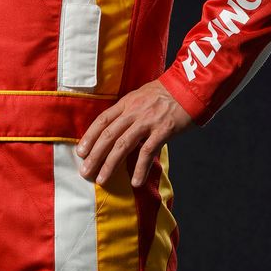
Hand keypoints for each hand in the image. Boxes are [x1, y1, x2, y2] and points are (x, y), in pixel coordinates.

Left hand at [76, 80, 195, 186]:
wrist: (190, 88)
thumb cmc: (167, 94)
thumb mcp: (142, 96)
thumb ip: (129, 111)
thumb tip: (117, 130)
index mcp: (127, 102)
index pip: (102, 120)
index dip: (89, 136)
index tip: (80, 152)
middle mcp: (134, 111)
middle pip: (108, 135)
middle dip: (94, 155)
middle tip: (85, 172)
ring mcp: (148, 121)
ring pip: (123, 145)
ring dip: (110, 164)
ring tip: (102, 179)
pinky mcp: (163, 130)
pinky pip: (147, 152)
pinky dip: (140, 169)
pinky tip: (135, 182)